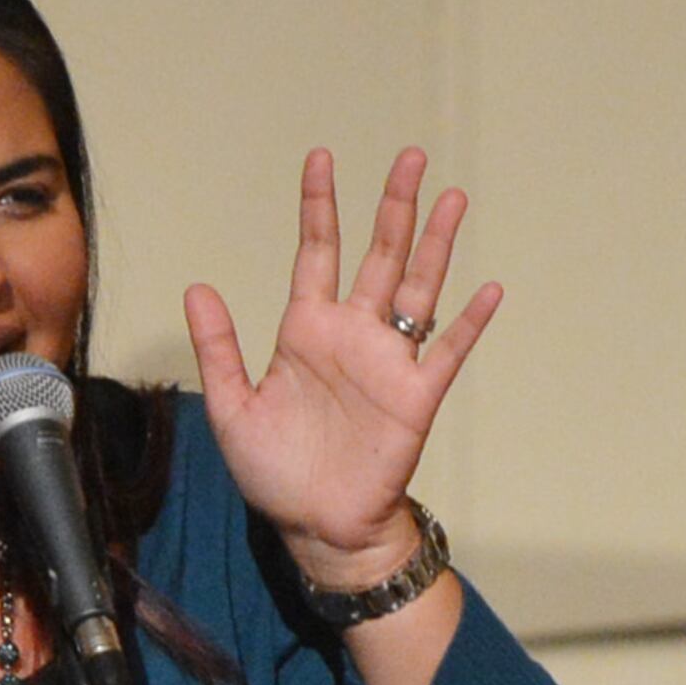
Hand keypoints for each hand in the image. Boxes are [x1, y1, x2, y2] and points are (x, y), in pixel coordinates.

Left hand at [185, 146, 503, 588]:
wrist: (317, 528)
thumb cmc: (274, 473)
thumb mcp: (233, 409)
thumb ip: (220, 348)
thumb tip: (196, 287)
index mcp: (306, 331)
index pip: (317, 252)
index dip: (319, 206)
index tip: (321, 158)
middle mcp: (352, 335)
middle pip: (379, 254)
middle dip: (394, 205)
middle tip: (411, 155)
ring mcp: (388, 361)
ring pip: (418, 287)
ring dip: (436, 243)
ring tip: (452, 197)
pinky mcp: (417, 396)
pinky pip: (448, 350)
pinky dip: (469, 321)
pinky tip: (490, 288)